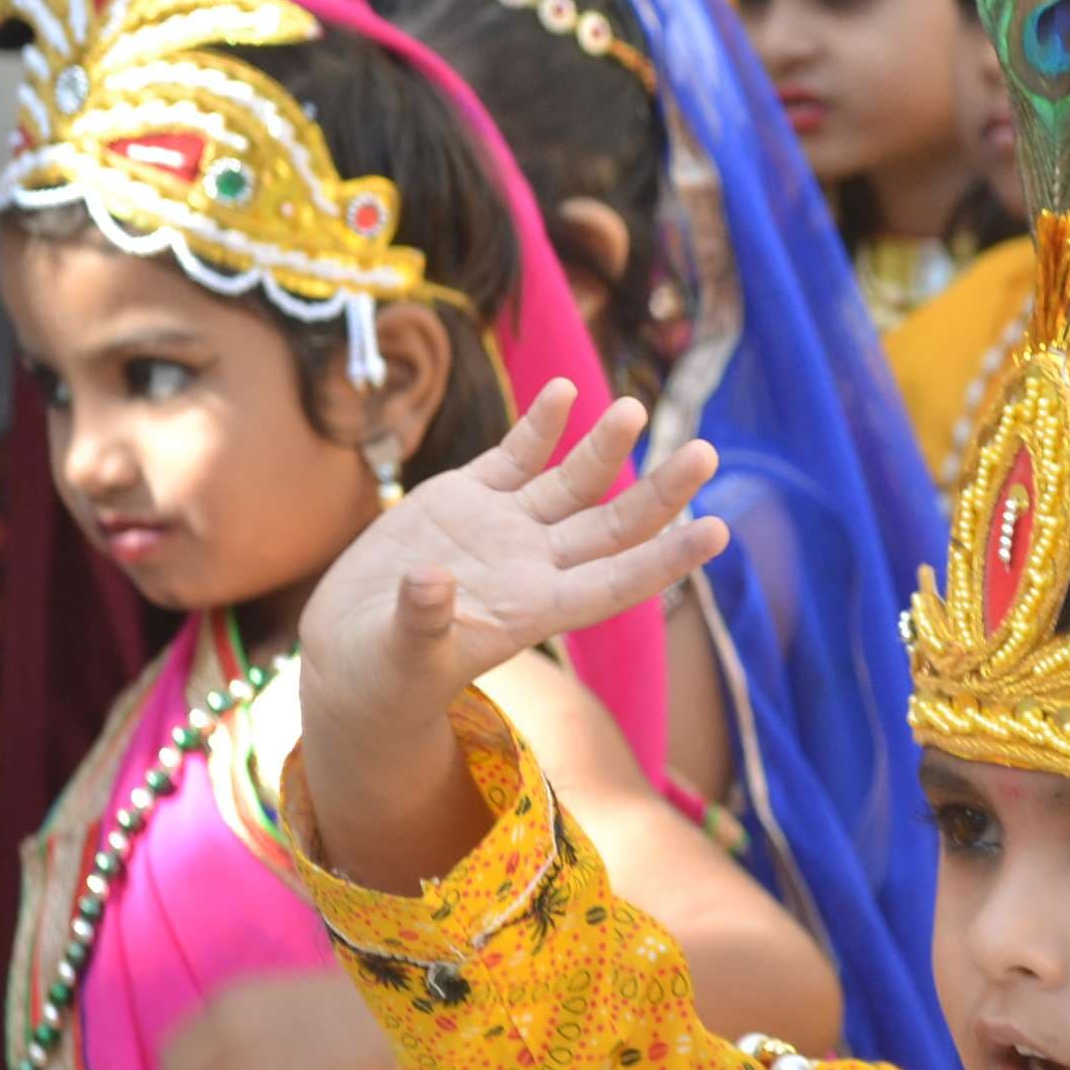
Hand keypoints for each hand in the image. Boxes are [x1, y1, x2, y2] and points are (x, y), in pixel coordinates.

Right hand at [297, 382, 722, 888]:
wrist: (351, 654)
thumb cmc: (383, 677)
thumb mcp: (400, 658)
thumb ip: (421, 621)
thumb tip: (430, 582)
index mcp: (534, 611)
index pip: (618, 583)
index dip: (668, 559)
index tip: (718, 530)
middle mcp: (533, 565)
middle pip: (613, 526)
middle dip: (660, 492)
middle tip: (707, 454)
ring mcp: (504, 528)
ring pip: (571, 483)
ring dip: (604, 447)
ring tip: (635, 408)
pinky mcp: (466, 499)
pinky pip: (514, 456)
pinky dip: (539, 426)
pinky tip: (565, 392)